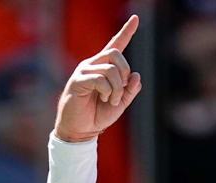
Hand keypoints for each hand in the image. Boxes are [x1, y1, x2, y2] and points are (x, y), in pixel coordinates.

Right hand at [54, 15, 143, 142]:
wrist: (81, 130)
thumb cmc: (98, 115)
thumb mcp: (120, 103)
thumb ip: (130, 90)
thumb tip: (137, 76)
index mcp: (104, 67)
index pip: (116, 44)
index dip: (126, 31)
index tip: (136, 18)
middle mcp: (93, 64)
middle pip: (115, 53)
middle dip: (125, 71)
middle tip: (123, 90)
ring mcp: (84, 71)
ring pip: (110, 68)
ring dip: (117, 87)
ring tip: (111, 100)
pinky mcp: (78, 81)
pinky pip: (100, 79)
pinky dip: (108, 91)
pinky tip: (103, 99)